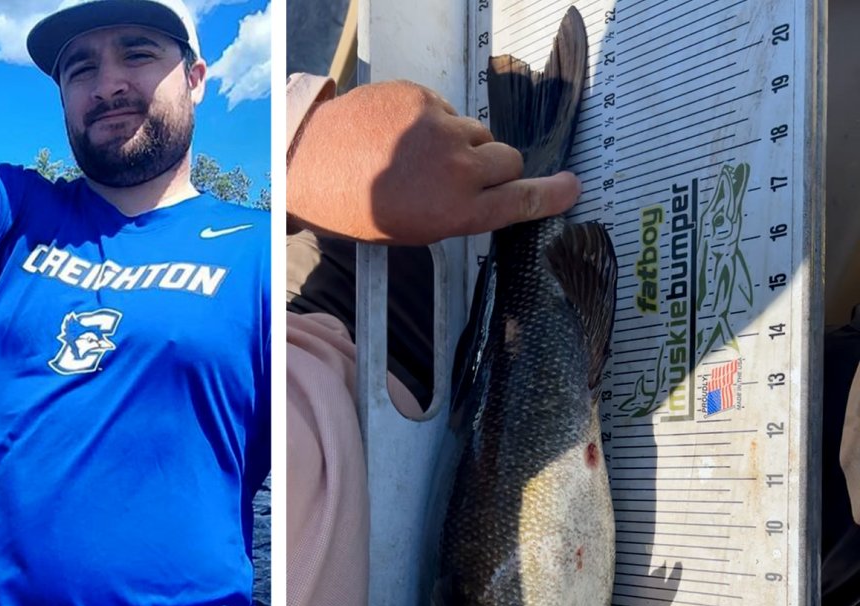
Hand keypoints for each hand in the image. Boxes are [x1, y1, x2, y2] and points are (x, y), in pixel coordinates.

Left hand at [286, 81, 580, 244]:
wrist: (310, 165)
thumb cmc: (354, 208)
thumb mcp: (410, 230)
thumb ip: (455, 213)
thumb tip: (483, 198)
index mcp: (455, 211)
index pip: (520, 201)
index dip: (550, 195)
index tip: (571, 188)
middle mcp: (457, 169)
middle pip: (510, 160)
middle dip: (496, 168)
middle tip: (465, 177)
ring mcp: (442, 128)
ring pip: (479, 133)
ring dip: (463, 145)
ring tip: (421, 157)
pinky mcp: (424, 98)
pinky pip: (447, 110)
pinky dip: (433, 123)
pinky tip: (402, 137)